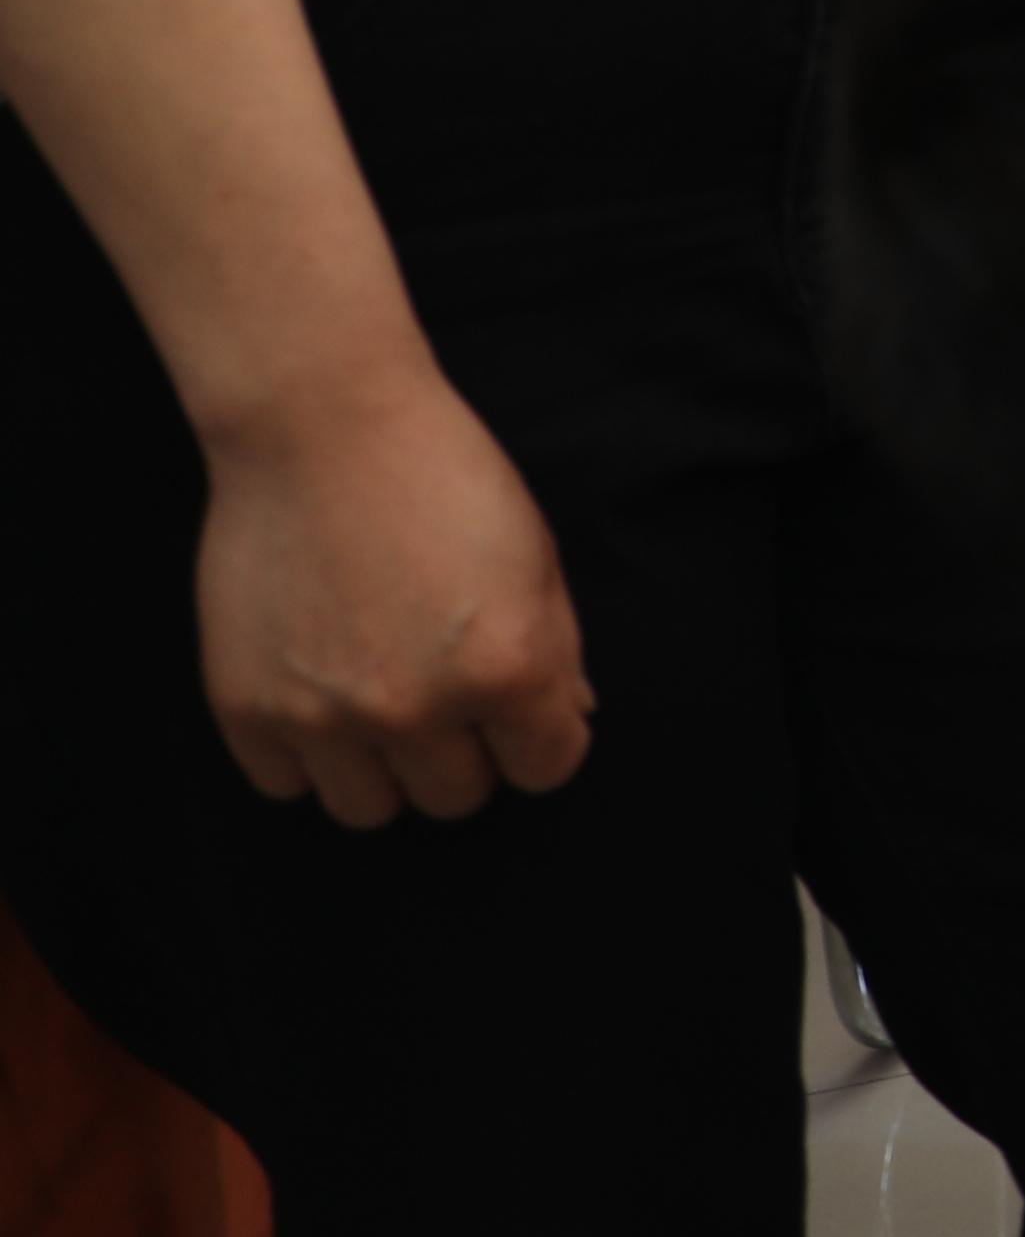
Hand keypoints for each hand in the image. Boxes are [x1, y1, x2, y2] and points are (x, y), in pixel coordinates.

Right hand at [197, 365, 591, 824]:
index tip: (518, 709)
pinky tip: (319, 695)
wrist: (320, 428)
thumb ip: (556, 650)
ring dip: (383, 767)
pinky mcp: (246, 709)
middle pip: (456, 798)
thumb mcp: (533, 555)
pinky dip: (306, 755)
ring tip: (379, 700)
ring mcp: (324, 716)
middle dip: (463, 753)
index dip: (538, 738)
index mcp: (507, 669)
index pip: (546, 769)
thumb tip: (566, 719)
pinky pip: (286, 784)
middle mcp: (416, 708)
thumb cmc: (441, 477)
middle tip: (443, 692)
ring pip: (370, 809)